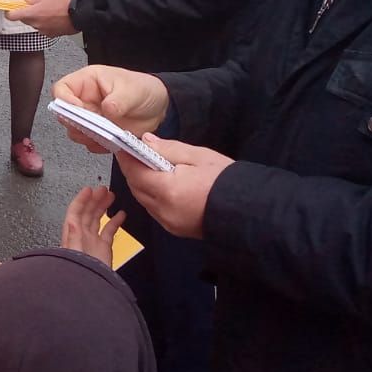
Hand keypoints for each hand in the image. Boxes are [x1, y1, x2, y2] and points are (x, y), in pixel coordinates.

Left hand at [7, 0, 77, 36]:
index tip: (11, 8)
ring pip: (34, 24)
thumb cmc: (65, 2)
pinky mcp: (50, 35)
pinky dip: (45, 24)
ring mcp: (43, 31)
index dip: (10, 12)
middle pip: (24, 20)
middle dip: (27, 13)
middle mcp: (36, 25)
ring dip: (37, 18)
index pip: (12, 16)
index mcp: (33, 13)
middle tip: (34, 5)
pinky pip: (43, 29)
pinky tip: (54, 17)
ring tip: (47, 10)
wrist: (81, 13)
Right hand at [52, 66, 168, 141]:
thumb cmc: (143, 89)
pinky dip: (99, 145)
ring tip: (107, 134)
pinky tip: (113, 141)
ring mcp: (90, 118)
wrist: (159, 107)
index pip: (61, 89)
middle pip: (64, 114)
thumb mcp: (133, 90)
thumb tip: (106, 109)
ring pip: (74, 131)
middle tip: (95, 127)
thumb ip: (119, 100)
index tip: (78, 112)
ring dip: (87, 136)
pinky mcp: (97, 133)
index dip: (64, 101)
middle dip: (76, 123)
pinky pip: (89, 143)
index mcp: (87, 82)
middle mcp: (84, 100)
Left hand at [62, 185, 124, 264]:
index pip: (76, 211)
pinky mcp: (104, 248)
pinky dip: (114, 221)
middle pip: (87, 212)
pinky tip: (121, 214)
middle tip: (103, 189)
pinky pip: (109, 231)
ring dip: (103, 206)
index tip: (90, 189)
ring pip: (98, 218)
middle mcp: (82, 236)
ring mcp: (93, 241)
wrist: (89, 288)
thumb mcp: (75, 252)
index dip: (82, 199)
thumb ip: (73, 236)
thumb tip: (72, 220)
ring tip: (111, 195)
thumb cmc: (78, 272)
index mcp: (73, 234)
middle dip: (95, 199)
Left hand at [115, 137, 231, 238]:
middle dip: (131, 170)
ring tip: (146, 166)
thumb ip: (169, 149)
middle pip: (136, 188)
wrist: (249, 211)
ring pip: (143, 201)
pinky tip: (159, 185)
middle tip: (133, 154)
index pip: (135, 173)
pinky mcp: (175, 230)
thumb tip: (146, 141)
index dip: (126, 159)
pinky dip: (151, 197)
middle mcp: (163, 210)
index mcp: (168, 190)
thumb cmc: (226, 180)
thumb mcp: (199, 156)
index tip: (122, 146)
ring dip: (140, 184)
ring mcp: (169, 223)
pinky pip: (154, 211)